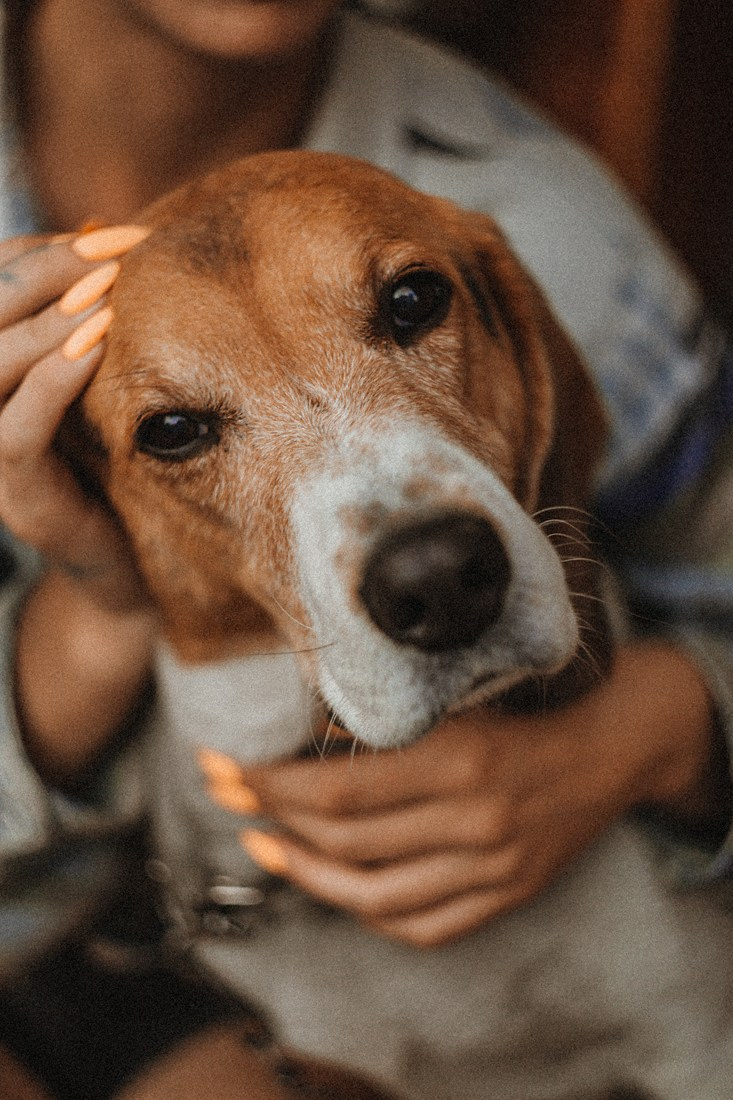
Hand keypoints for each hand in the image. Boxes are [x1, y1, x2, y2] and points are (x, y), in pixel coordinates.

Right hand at [0, 225, 148, 610]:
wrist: (125, 559)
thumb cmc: (112, 456)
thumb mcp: (95, 374)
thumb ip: (85, 315)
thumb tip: (104, 229)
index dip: (39, 254)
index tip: (113, 236)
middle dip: (44, 275)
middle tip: (111, 256)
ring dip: (47, 322)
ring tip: (105, 294)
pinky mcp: (14, 495)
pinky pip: (16, 430)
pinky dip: (52, 381)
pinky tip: (95, 348)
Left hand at [200, 643, 721, 946]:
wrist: (611, 748)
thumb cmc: (530, 707)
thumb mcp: (460, 696)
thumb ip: (390, 722)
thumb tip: (305, 736)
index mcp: (460, 757)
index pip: (337, 789)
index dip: (268, 783)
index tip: (227, 765)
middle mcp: (474, 820)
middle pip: (344, 839)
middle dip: (268, 816)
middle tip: (223, 792)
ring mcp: (491, 869)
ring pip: (372, 895)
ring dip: (303, 872)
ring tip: (261, 846)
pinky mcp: (504, 897)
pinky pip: (421, 927)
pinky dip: (366, 911)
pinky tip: (334, 885)